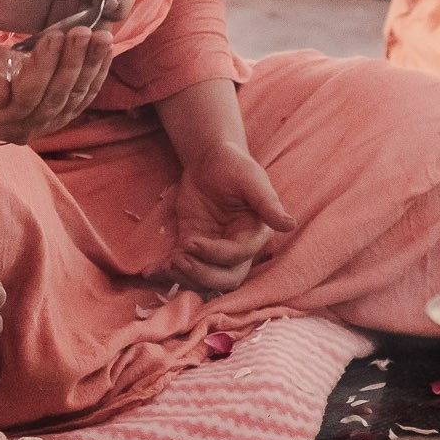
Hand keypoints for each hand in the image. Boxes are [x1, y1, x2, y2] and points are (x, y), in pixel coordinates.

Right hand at [0, 21, 116, 144]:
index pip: (26, 97)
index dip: (43, 68)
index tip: (54, 36)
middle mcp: (24, 130)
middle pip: (55, 98)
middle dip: (72, 63)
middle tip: (84, 32)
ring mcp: (46, 125)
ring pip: (75, 98)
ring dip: (91, 66)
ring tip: (102, 37)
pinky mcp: (62, 114)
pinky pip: (84, 96)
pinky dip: (98, 73)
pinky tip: (106, 50)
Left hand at [167, 139, 295, 294]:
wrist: (210, 160)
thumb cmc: (234, 166)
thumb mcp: (251, 179)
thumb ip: (267, 203)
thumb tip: (290, 224)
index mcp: (254, 235)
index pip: (237, 257)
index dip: (214, 254)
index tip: (191, 242)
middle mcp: (236, 249)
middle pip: (224, 279)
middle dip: (201, 275)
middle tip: (178, 260)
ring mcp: (213, 250)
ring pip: (203, 280)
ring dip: (184, 278)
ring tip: (167, 265)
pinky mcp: (192, 246)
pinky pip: (182, 267)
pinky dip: (165, 273)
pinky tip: (150, 271)